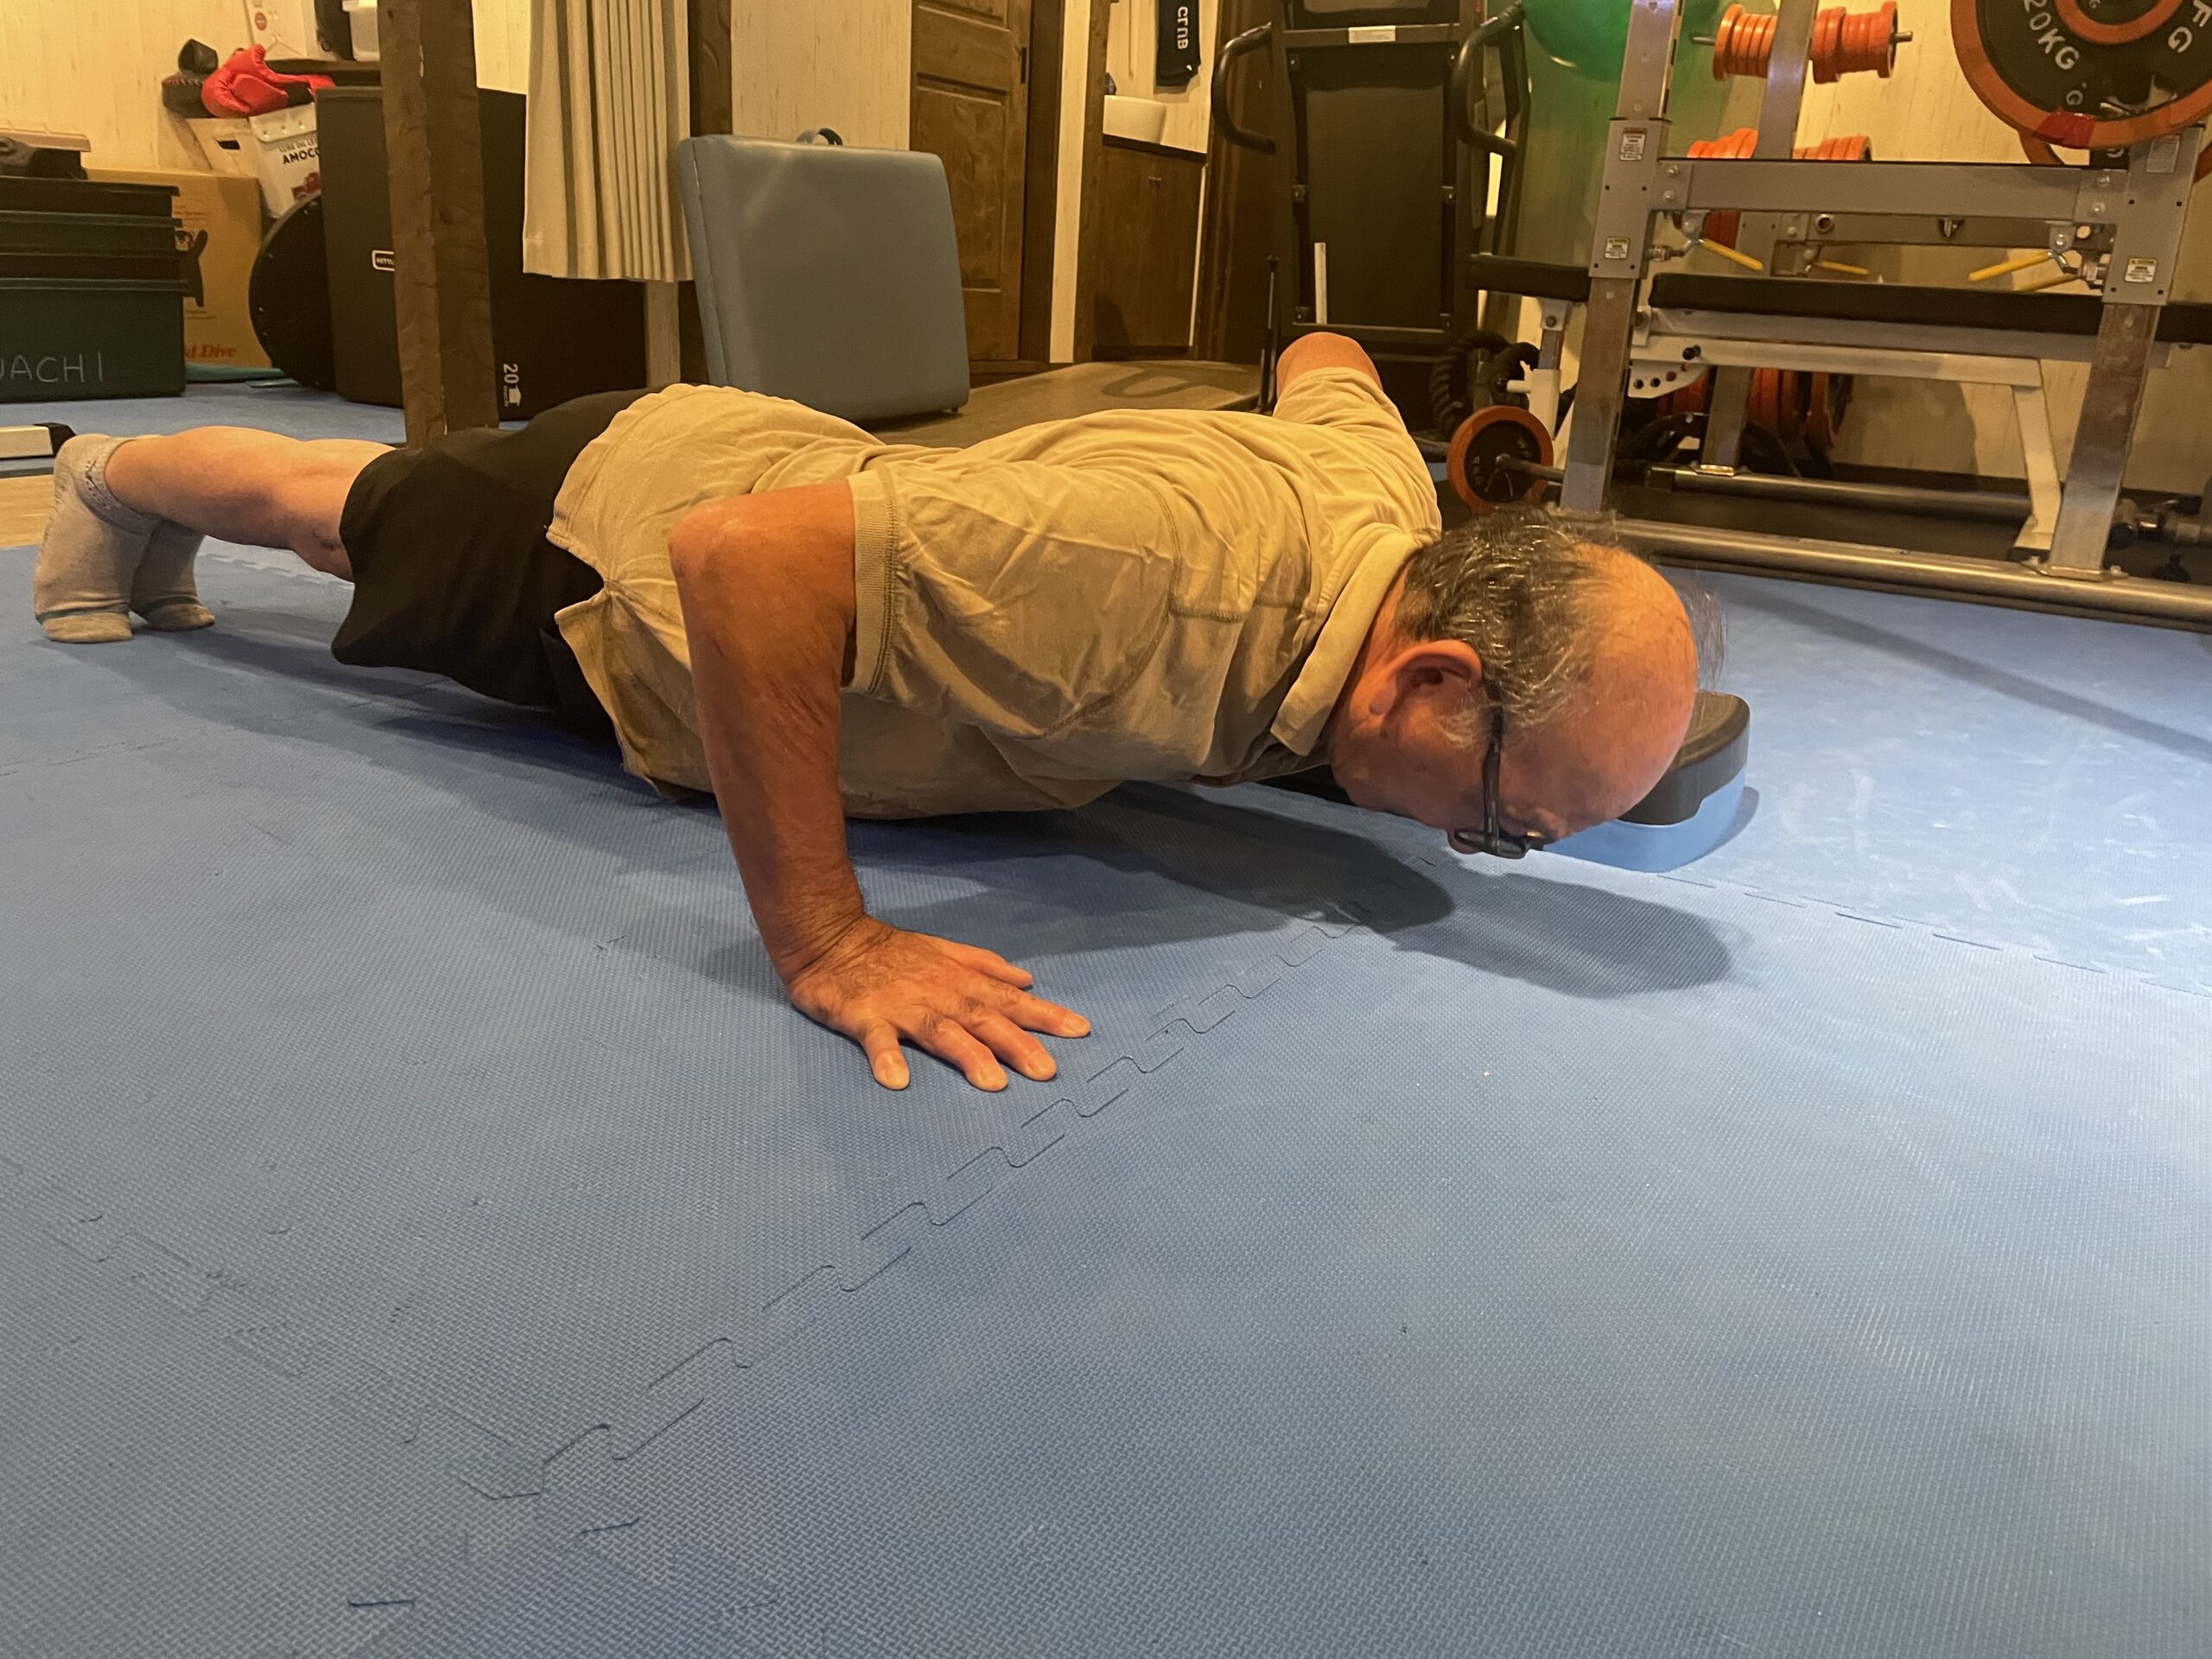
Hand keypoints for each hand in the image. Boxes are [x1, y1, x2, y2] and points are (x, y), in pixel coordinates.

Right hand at [786, 916, 1089, 1090]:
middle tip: (1047, 1071)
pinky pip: (876, 1039)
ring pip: (940, 1030)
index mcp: (958, 981)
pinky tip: (897, 1080)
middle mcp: (937, 993)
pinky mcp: (864, 1017)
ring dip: (966, 1054)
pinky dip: (886, 1057)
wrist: (829, 937)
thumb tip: (1027, 978)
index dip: (1044, 1015)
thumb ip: (985, 966)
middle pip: (983, 1018)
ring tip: (992, 1082)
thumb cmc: (891, 951)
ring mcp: (901, 1006)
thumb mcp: (944, 950)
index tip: (1080, 1030)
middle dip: (1017, 1043)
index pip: (1008, 1000)